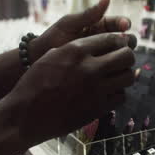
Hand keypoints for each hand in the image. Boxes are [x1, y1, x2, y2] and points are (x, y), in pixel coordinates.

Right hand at [9, 33, 136, 145]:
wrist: (26, 115)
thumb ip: (74, 49)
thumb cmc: (34, 83)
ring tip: (117, 77)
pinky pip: (121, 97)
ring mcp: (96, 89)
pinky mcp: (98, 108)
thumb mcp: (51, 56)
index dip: (119, 41)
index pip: (111, 39)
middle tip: (122, 61)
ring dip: (126, 75)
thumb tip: (96, 46)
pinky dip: (118, 94)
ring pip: (128, 77)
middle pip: (126, 56)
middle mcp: (89, 67)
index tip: (119, 46)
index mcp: (76, 50)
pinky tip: (109, 93)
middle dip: (127, 57)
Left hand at [29, 0, 130, 62]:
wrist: (40, 62)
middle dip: (127, 40)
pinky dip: (118, 69)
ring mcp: (103, 58)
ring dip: (124, 55)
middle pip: (125, 39)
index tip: (124, 26)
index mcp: (98, 27)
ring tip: (121, 57)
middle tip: (124, 43)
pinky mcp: (101, 71)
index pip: (118, 24)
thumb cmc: (53, 39)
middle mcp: (103, 41)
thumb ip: (88, 15)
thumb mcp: (69, 24)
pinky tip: (117, 70)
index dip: (123, 24)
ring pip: (122, 55)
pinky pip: (114, 70)